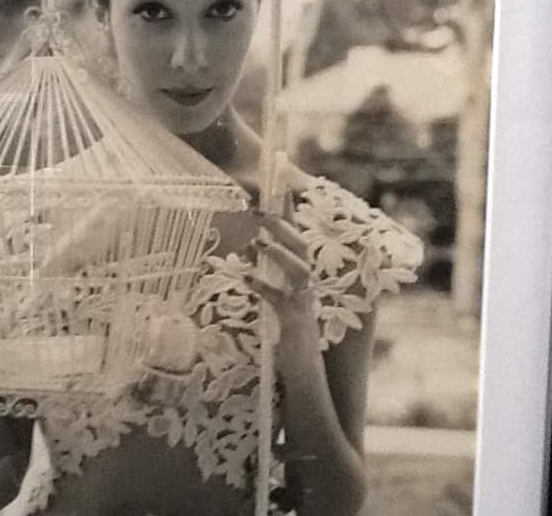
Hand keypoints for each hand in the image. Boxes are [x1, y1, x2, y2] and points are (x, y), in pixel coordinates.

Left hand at [247, 210, 323, 371]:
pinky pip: (280, 299)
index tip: (279, 183)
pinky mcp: (295, 320)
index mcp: (300, 272)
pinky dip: (263, 286)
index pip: (295, 233)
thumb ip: (268, 268)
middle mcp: (305, 282)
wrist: (302, 369)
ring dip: (278, 252)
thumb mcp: (277, 292)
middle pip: (301, 244)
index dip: (288, 208)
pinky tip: (246, 277)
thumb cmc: (287, 328)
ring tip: (257, 241)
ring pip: (298, 268)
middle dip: (281, 225)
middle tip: (256, 211)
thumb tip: (251, 243)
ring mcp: (303, 300)